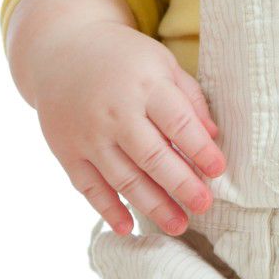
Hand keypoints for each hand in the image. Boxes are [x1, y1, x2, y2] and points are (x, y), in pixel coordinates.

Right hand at [29, 20, 226, 238]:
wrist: (60, 51)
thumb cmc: (123, 58)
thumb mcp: (161, 62)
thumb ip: (189, 98)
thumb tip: (214, 137)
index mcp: (145, 85)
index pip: (178, 123)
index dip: (200, 149)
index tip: (218, 170)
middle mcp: (115, 111)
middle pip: (152, 157)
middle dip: (181, 185)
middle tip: (204, 205)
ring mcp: (88, 134)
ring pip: (124, 178)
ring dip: (153, 205)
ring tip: (178, 224)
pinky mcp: (66, 151)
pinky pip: (89, 187)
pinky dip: (107, 210)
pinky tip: (127, 228)